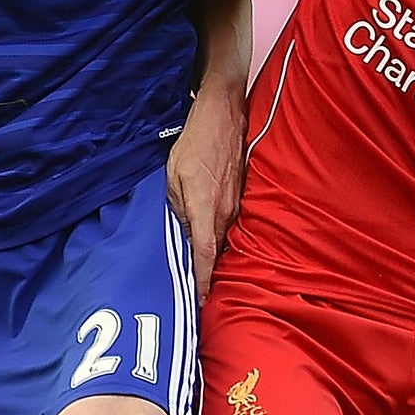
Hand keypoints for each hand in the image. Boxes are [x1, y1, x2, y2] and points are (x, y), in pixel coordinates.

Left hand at [168, 78, 245, 299]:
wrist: (224, 113)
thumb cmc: (196, 140)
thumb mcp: (172, 174)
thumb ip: (175, 205)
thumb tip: (180, 228)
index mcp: (205, 208)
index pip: (205, 255)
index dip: (203, 280)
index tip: (201, 300)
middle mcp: (225, 211)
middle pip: (217, 253)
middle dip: (210, 275)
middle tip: (199, 295)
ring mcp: (237, 203)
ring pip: (225, 238)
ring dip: (216, 255)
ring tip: (207, 275)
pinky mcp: (242, 194)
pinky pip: (231, 222)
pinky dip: (222, 235)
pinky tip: (215, 240)